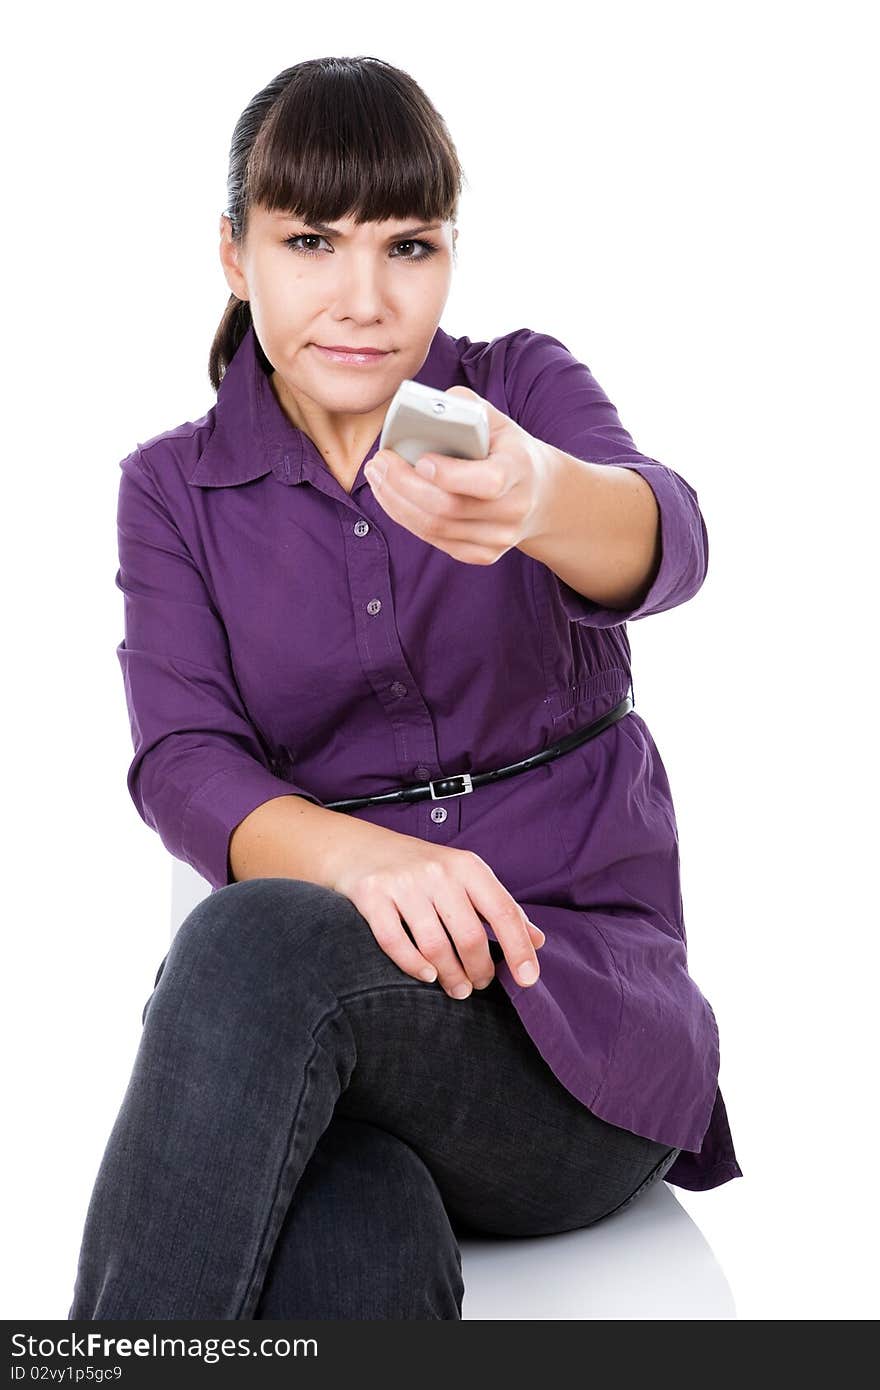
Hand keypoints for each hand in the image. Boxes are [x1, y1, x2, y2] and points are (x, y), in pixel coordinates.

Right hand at [328, 826, 545, 998]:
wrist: (358, 847)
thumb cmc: (420, 868)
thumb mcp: (464, 877)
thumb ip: (498, 907)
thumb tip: (538, 941)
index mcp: (466, 866)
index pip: (503, 911)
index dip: (519, 948)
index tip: (528, 980)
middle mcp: (437, 872)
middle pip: (469, 935)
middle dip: (480, 970)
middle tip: (479, 985)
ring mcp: (402, 883)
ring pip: (434, 945)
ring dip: (450, 976)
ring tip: (457, 989)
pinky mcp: (371, 896)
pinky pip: (395, 942)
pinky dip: (413, 966)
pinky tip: (426, 976)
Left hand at [363, 386, 554, 564]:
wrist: (539, 492)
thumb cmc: (506, 448)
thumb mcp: (496, 420)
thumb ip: (462, 408)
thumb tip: (420, 407)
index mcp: (519, 471)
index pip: (487, 482)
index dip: (449, 475)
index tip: (419, 460)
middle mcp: (513, 510)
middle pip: (448, 508)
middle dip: (403, 485)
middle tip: (379, 463)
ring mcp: (499, 538)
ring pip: (435, 528)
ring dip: (396, 503)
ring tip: (377, 478)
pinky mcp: (484, 554)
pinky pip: (436, 541)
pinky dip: (407, 519)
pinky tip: (392, 499)